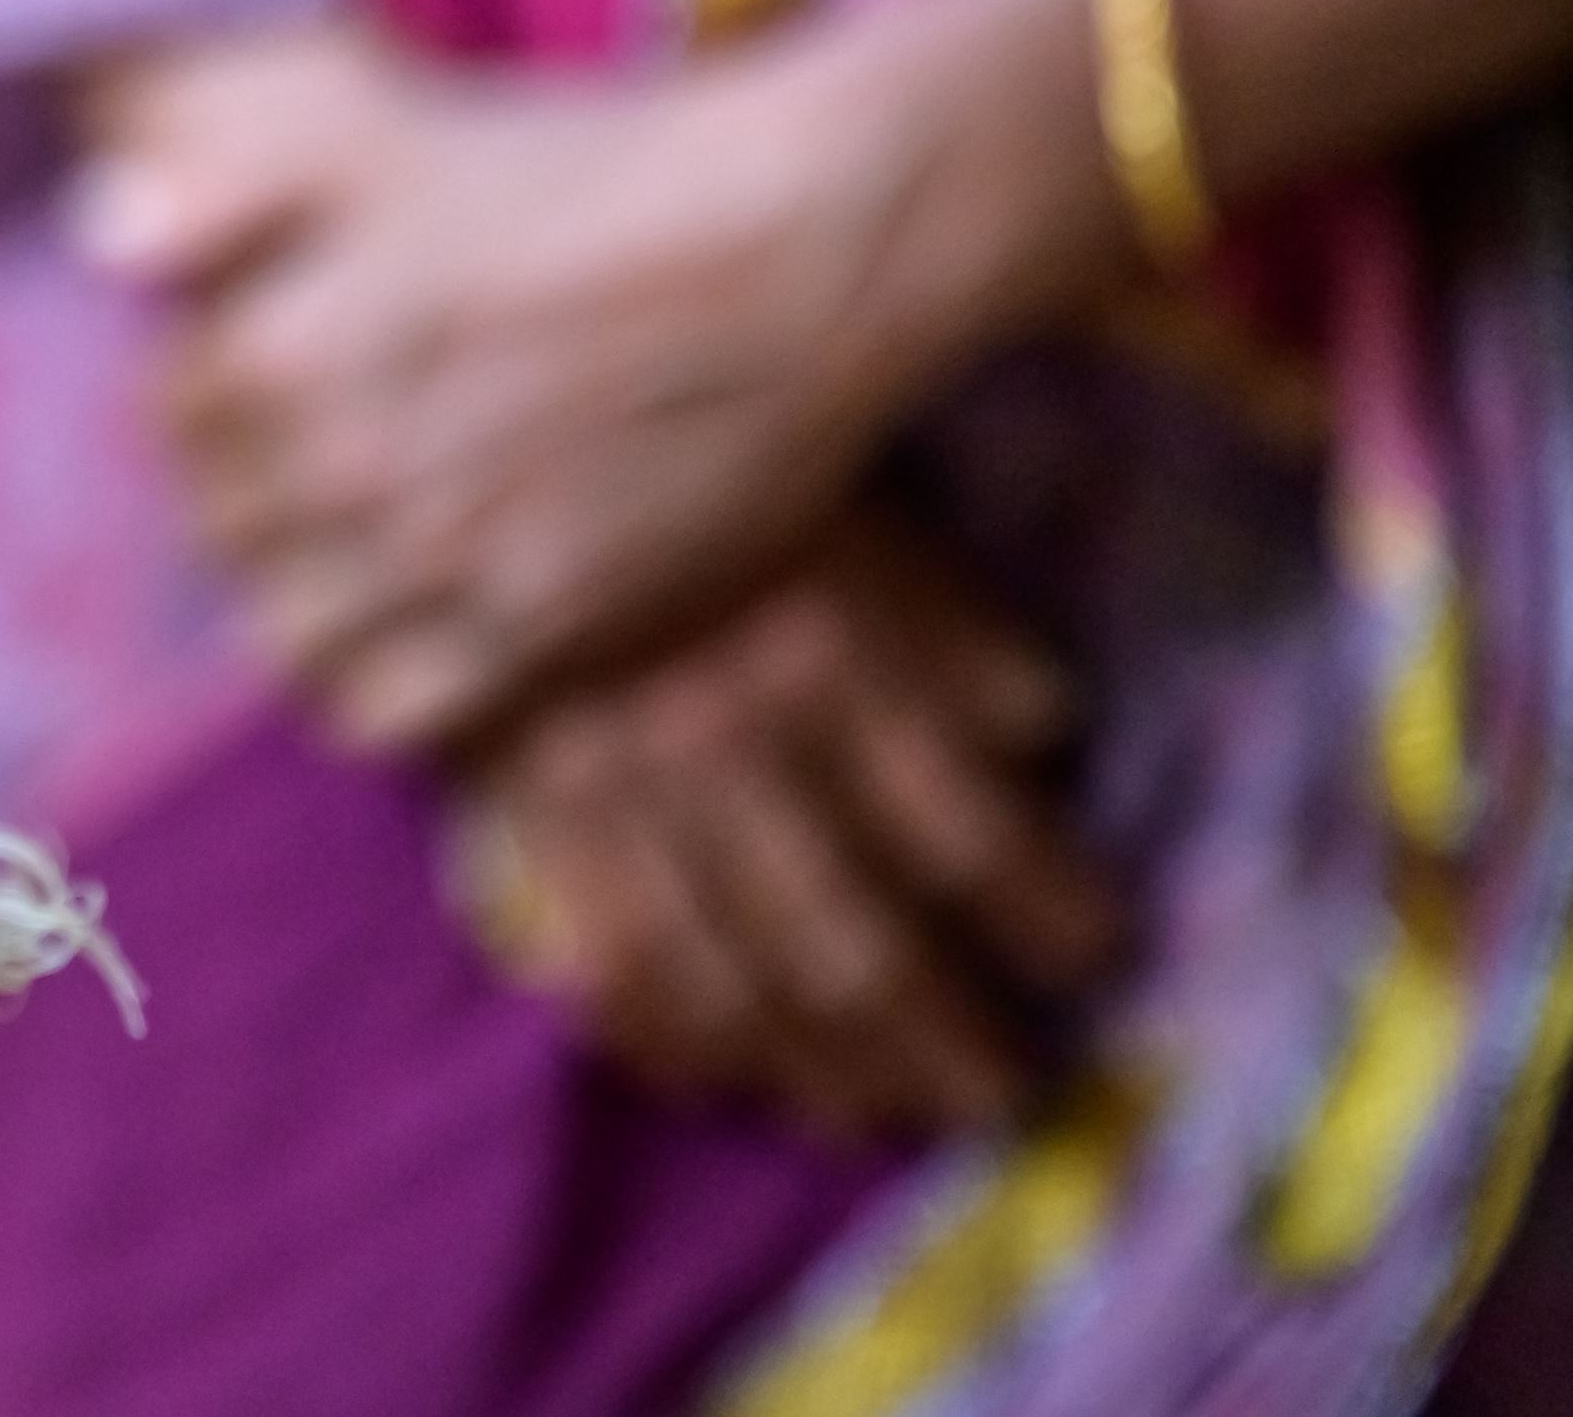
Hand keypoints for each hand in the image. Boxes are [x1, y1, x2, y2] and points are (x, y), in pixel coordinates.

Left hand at [77, 16, 1002, 750]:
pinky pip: (382, 713)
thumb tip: (96, 239)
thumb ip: (226, 186)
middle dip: (255, 493)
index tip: (277, 366)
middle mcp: (341, 471)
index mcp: (280, 349)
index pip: (175, 417)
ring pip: (284, 634)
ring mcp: (439, 562)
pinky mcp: (538, 630)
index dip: (220, 390)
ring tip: (361, 545)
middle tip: (328, 456)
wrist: (794, 248)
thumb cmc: (587, 170)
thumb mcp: (385, 135)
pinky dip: (376, 682)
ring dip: (303, 595)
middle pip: (221, 531)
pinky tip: (417, 622)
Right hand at [453, 514, 1120, 1139]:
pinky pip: (598, 954)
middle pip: (850, 942)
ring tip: (877, 1114)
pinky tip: (714, 1074)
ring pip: (728, 979)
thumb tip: (1045, 729)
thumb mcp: (852, 512)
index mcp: (819, 667)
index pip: (962, 831)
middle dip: (939, 1037)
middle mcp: (722, 755)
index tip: (1096, 953)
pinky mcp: (526, 815)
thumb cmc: (700, 484)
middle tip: (1001, 1094)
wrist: (479, 462)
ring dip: (815, 1068)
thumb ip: (952, 624)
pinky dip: (660, 1032)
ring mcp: (613, 800)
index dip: (1045, 909)